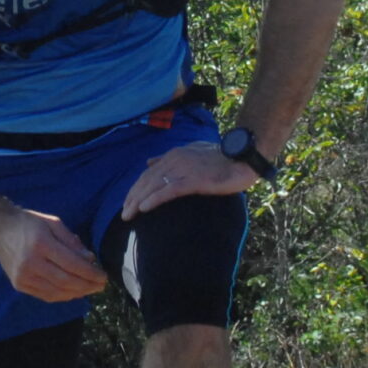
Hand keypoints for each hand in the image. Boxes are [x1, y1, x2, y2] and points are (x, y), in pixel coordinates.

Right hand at [0, 206, 107, 301]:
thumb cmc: (29, 223)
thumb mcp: (53, 223)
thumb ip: (72, 242)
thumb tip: (90, 260)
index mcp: (41, 244)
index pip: (72, 264)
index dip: (90, 273)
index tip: (104, 276)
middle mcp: (31, 262)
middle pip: (66, 281)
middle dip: (87, 285)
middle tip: (101, 286)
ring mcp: (23, 276)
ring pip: (57, 292)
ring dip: (78, 293)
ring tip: (91, 289)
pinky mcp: (19, 285)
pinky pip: (46, 295)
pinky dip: (63, 296)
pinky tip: (74, 292)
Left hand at [118, 140, 255, 221]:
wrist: (243, 158)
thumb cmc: (221, 159)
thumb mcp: (191, 153)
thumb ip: (169, 158)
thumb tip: (149, 162)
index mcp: (174, 155)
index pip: (149, 173)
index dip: (137, 188)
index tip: (128, 202)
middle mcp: (176, 160)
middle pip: (147, 180)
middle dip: (133, 197)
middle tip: (124, 214)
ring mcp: (184, 169)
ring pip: (154, 185)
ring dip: (138, 201)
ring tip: (128, 214)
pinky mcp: (194, 180)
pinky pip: (169, 190)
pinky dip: (154, 199)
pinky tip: (144, 208)